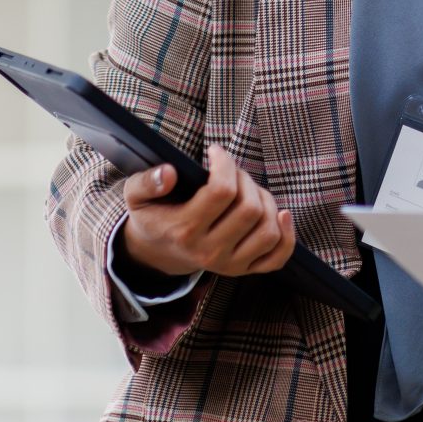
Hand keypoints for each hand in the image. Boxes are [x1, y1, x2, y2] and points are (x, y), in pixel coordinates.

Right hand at [118, 145, 296, 279]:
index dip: (225, 163)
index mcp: (184, 231)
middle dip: (245, 179)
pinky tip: (281, 214)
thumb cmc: (153, 215)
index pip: (222, 191)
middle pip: (249, 208)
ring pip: (268, 229)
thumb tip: (169, 173)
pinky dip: (287, 234)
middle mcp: (209, 252)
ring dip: (265, 201)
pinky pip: (278, 257)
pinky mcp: (244, 269)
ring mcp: (229, 265)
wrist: (157, 252)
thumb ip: (147, 182)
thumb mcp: (136, 196)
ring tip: (247, 191)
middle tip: (231, 172)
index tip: (216, 152)